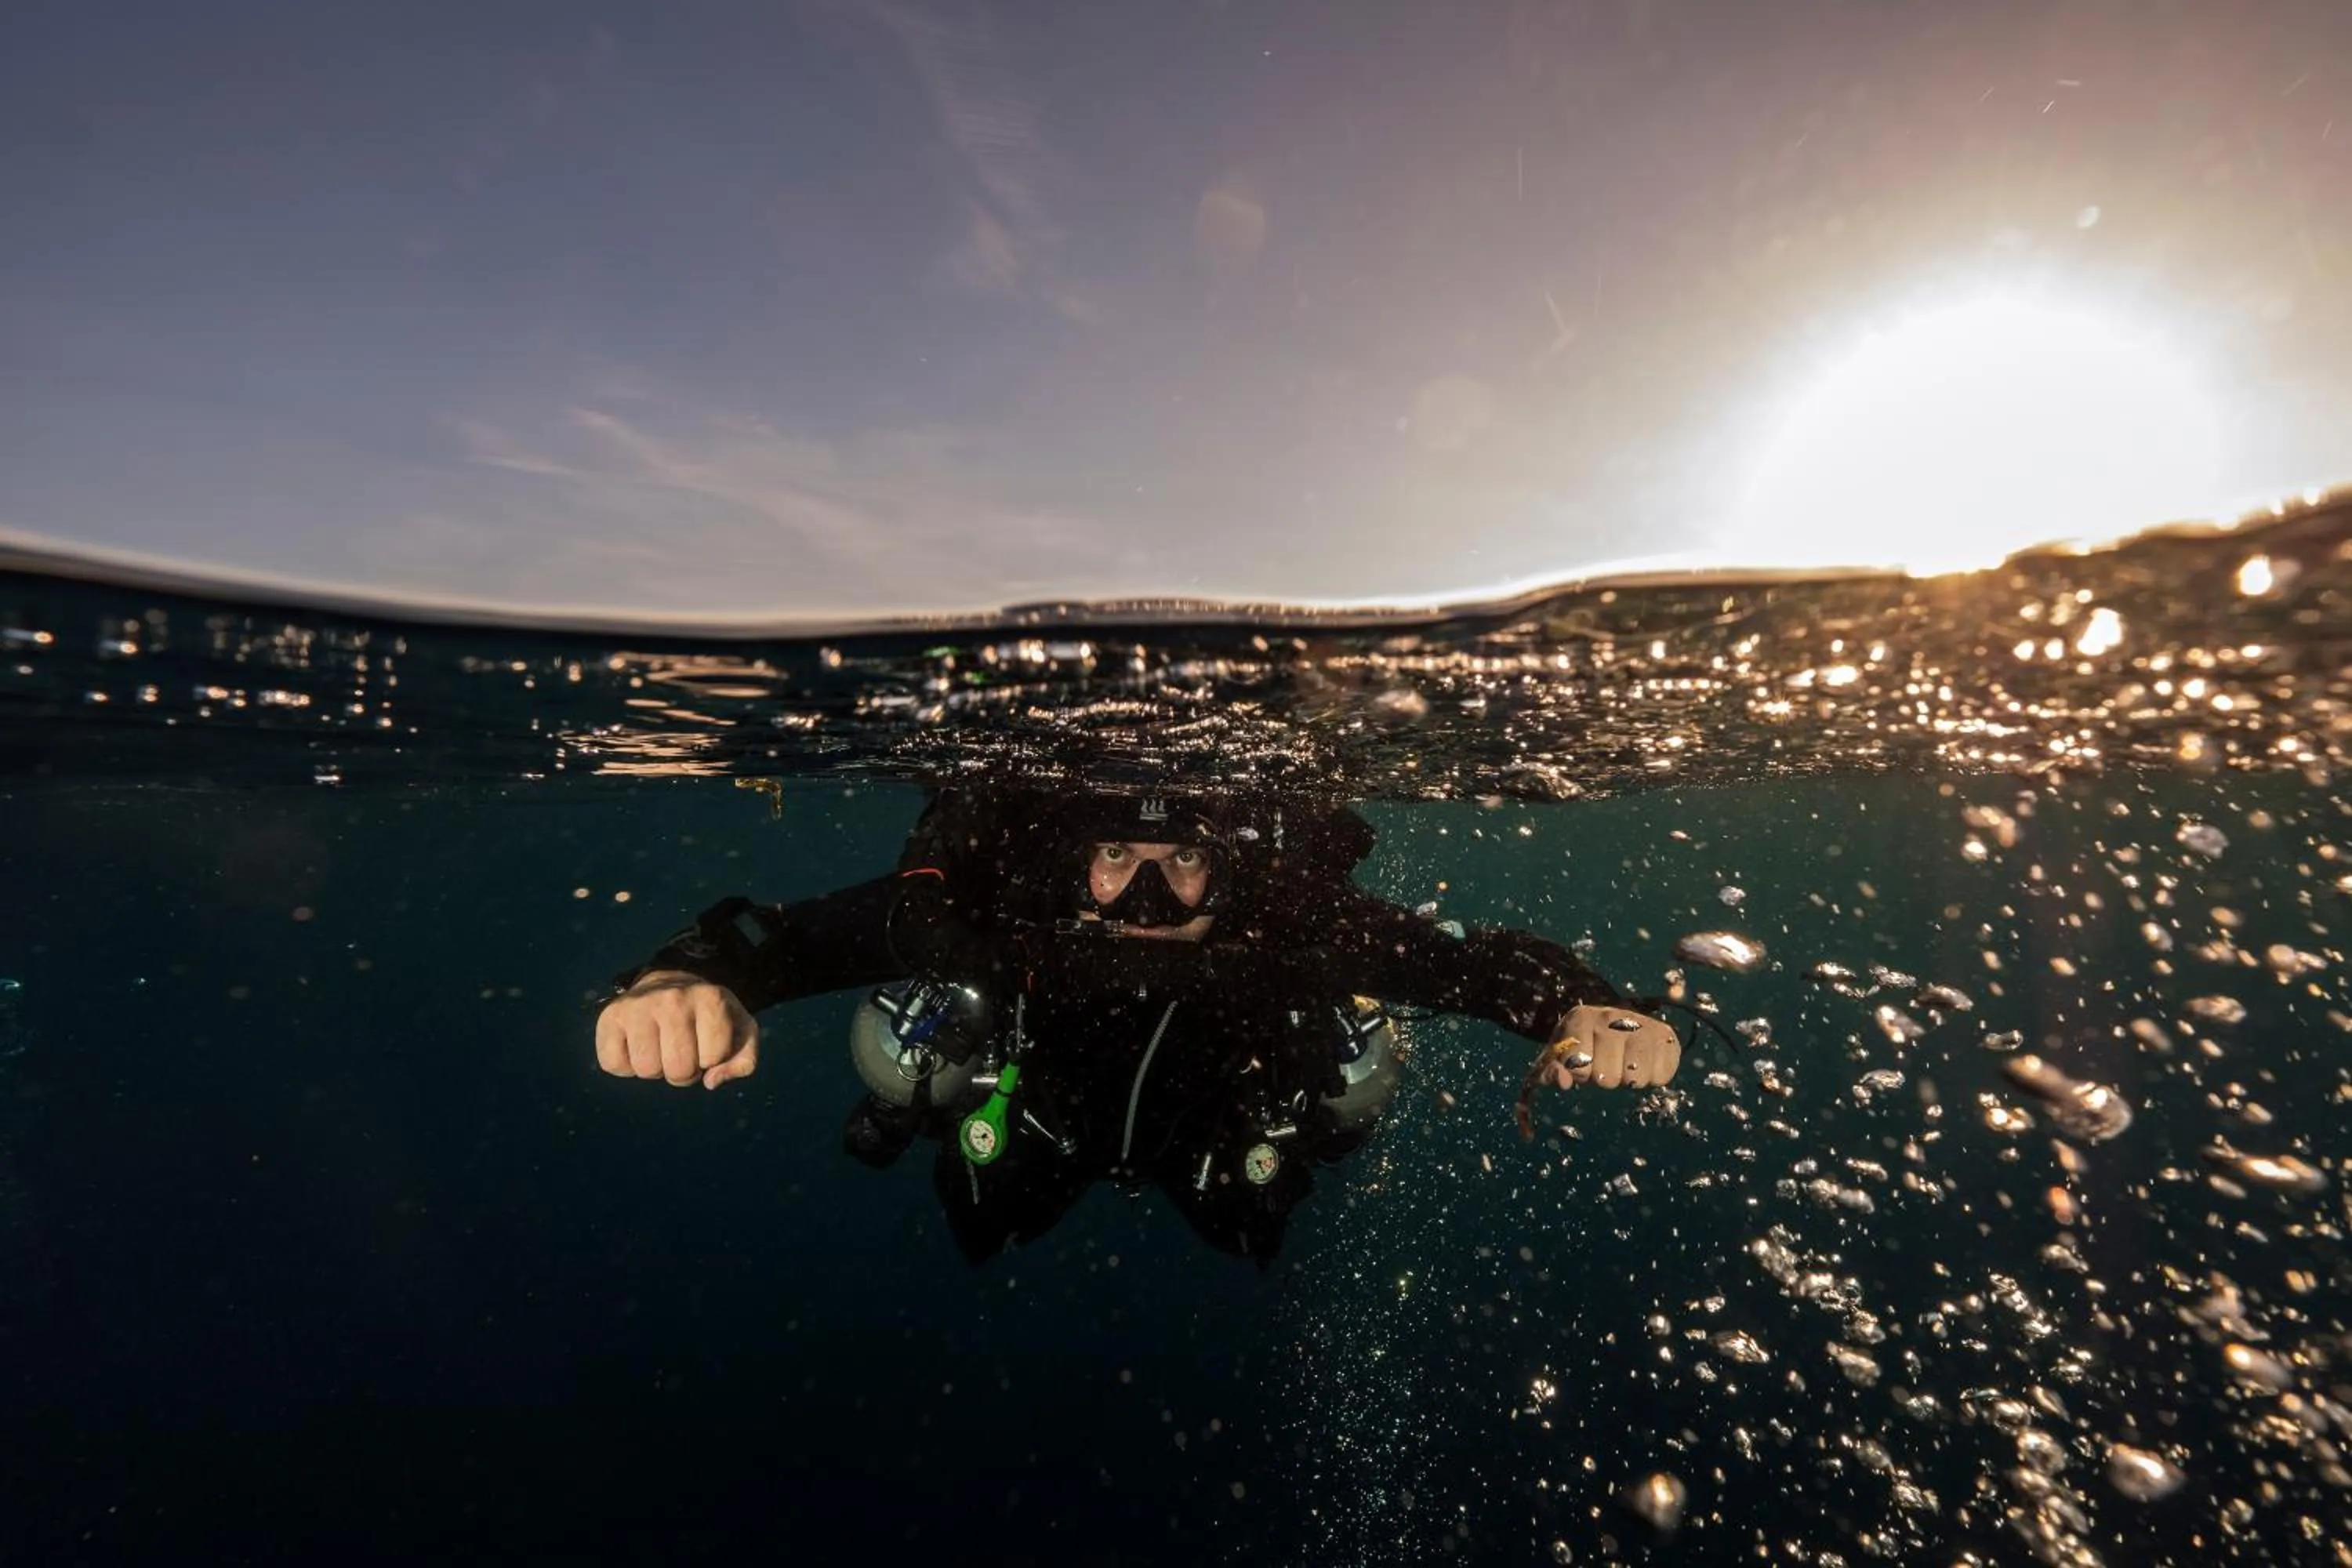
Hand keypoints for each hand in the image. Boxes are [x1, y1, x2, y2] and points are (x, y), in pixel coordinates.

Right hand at [595, 970, 759, 1089]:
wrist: (669, 983)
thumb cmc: (708, 1017)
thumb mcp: (739, 1031)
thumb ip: (744, 1061)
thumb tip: (712, 1081)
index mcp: (710, 998)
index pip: (713, 1058)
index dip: (711, 1059)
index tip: (707, 1042)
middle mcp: (672, 998)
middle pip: (678, 1069)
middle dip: (683, 1071)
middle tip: (681, 1050)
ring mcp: (638, 1005)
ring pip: (646, 1070)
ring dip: (655, 1069)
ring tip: (660, 1046)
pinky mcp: (609, 1016)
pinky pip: (613, 1065)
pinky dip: (625, 1066)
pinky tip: (636, 1045)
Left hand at [1515, 1004, 1680, 1137]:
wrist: (1615, 1024)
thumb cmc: (1582, 1046)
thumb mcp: (1560, 1056)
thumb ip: (1550, 1071)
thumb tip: (1562, 1081)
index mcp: (1580, 1019)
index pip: (1577, 1065)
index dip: (1580, 1073)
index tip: (1583, 1064)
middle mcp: (1612, 1016)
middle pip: (1607, 1076)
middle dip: (1604, 1078)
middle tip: (1606, 1065)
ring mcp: (1642, 1023)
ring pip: (1636, 1077)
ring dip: (1629, 1080)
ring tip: (1625, 1065)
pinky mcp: (1666, 1035)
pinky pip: (1661, 1076)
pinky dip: (1653, 1078)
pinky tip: (1645, 1064)